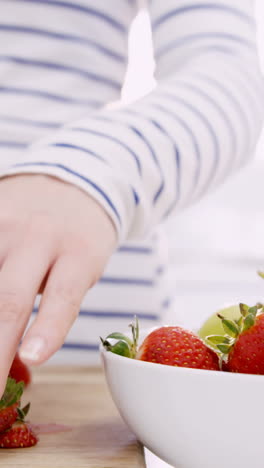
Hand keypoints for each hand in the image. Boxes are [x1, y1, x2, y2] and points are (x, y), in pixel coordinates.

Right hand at [0, 174, 116, 393]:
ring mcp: (5, 224)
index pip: (62, 296)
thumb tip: (23, 356)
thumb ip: (59, 303)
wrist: (73, 181)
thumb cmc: (81, 236)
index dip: (47, 328)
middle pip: (10, 298)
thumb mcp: (86, 266)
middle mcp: (40, 237)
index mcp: (78, 253)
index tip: (32, 359)